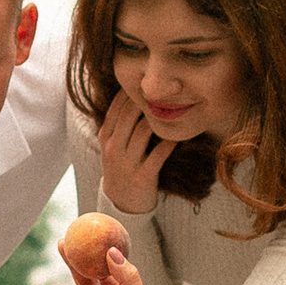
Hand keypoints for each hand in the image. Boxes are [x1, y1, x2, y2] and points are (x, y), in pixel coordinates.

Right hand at [95, 95, 176, 217]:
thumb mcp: (112, 145)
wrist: (121, 203)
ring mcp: (127, 163)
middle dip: (146, 100)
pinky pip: (158, 154)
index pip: (116, 107)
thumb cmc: (121, 168)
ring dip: (159, 118)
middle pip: (129, 115)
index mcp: (106, 137)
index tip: (146, 81)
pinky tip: (179, 135)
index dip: (131, 92)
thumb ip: (118, 123)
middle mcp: (114, 148)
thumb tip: (132, 93)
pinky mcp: (143, 176)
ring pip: (143, 132)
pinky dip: (170, 143)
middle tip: (163, 90)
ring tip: (173, 107)